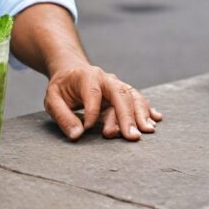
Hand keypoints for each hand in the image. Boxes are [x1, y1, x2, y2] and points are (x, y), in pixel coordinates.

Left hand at [43, 65, 162, 140]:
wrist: (71, 72)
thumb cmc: (62, 88)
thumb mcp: (52, 99)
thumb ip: (62, 116)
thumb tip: (76, 135)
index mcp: (86, 76)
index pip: (93, 94)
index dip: (93, 113)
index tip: (88, 129)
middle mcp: (105, 79)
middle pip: (119, 94)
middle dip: (127, 116)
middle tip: (132, 136)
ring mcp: (116, 85)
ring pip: (132, 96)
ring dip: (140, 114)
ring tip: (147, 131)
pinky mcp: (123, 93)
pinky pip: (138, 99)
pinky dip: (147, 109)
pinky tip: (156, 119)